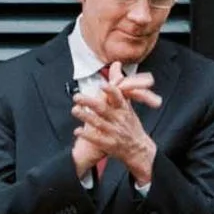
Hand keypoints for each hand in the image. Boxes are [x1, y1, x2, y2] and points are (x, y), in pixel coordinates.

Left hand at [74, 67, 159, 184]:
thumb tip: (116, 65)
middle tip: (77, 97)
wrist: (139, 149)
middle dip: (90, 103)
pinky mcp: (109, 144)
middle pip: (103, 110)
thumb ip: (118, 86)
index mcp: (123, 109)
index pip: (118, 98)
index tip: (102, 85)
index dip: (111, 92)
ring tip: (75, 110)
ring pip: (98, 123)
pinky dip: (87, 135)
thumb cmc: (130, 124)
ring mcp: (114, 132)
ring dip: (85, 117)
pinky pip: (96, 139)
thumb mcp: (127, 105)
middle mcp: (119, 120)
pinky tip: (77, 131)